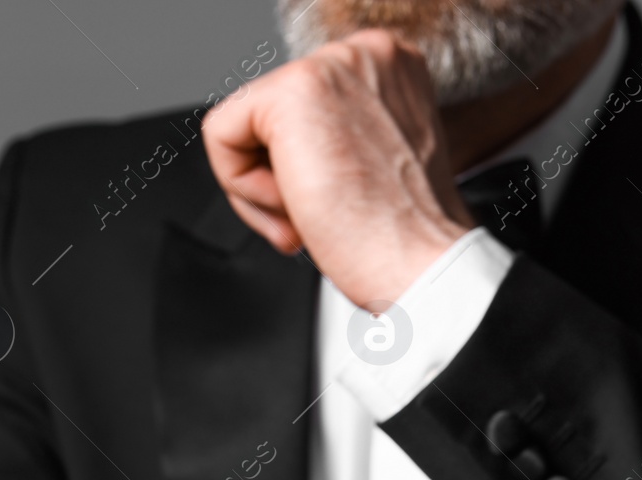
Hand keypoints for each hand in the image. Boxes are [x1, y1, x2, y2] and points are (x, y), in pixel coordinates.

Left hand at [202, 29, 473, 303]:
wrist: (421, 265)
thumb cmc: (404, 235)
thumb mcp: (372, 162)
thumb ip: (334, 134)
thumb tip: (285, 145)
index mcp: (389, 66)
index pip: (298, 110)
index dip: (301, 170)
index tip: (335, 202)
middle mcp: (364, 52)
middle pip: (266, 116)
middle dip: (278, 180)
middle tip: (320, 216)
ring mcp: (331, 66)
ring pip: (240, 126)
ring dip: (264, 191)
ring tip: (314, 214)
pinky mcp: (292, 92)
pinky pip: (220, 136)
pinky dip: (243, 189)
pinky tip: (296, 207)